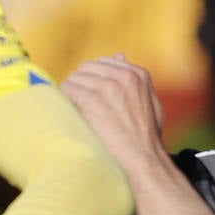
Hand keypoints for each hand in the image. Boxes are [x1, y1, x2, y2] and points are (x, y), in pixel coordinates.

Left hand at [59, 55, 165, 176]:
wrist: (142, 160)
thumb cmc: (145, 137)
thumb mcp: (150, 103)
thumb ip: (136, 79)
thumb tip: (120, 55)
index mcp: (138, 74)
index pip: (103, 63)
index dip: (94, 80)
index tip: (92, 97)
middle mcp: (123, 75)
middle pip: (86, 69)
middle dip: (81, 84)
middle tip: (81, 105)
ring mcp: (107, 86)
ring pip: (74, 78)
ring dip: (72, 94)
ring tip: (76, 113)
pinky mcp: (91, 99)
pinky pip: (66, 89)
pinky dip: (64, 101)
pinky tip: (69, 114)